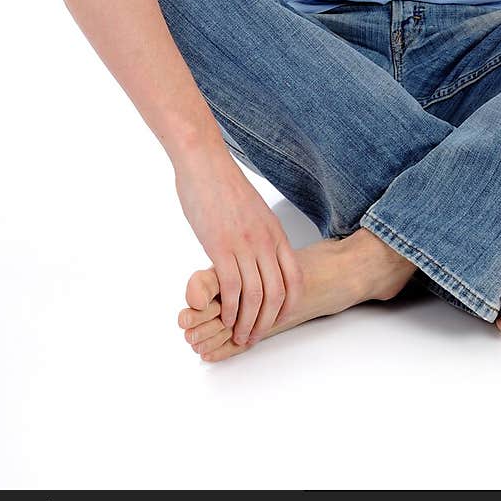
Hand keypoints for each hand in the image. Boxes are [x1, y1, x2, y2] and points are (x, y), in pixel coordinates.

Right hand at [173, 147, 303, 344]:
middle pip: (277, 293)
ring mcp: (245, 245)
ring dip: (248, 322)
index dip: (289, 305)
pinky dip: (230, 309)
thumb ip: (260, 235)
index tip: (278, 320)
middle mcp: (265, 241)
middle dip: (267, 322)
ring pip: (256, 295)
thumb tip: (259, 254)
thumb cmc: (224, 186)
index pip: (295, 278)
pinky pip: (232, 287)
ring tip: (238, 336)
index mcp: (275, 233)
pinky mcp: (221, 247)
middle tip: (254, 337)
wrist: (205, 163)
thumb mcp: (255, 212)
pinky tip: (224, 318)